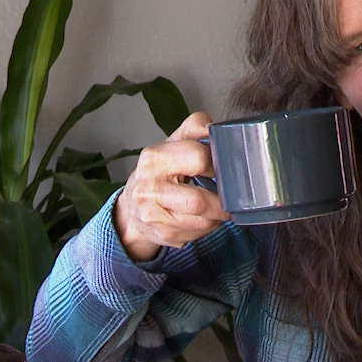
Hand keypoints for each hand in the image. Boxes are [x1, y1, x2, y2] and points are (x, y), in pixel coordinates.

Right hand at [114, 112, 231, 260]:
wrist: (132, 206)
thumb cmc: (160, 171)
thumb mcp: (174, 143)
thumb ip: (194, 129)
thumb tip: (214, 127)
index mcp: (154, 158)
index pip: (197, 158)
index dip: (216, 163)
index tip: (221, 168)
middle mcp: (149, 187)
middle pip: (198, 201)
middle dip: (221, 201)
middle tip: (228, 196)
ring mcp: (153, 214)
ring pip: (202, 221)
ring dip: (218, 215)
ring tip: (218, 206)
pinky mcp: (161, 234)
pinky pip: (198, 234)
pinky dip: (208, 226)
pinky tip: (204, 217)